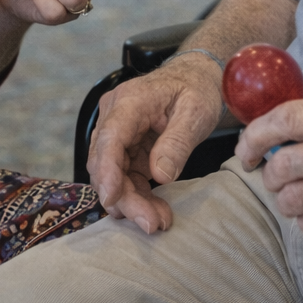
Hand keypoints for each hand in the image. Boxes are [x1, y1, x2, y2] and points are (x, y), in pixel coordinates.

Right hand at [87, 52, 224, 232]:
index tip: (113, 199)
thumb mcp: (196, 112)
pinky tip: (156, 211)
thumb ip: (177, 142)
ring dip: (131, 202)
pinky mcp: (125, 148)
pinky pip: (124, 177)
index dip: (107, 171)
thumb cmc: (196, 89)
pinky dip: (137, 197)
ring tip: (159, 221)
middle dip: (124, 197)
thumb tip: (160, 176)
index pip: (109, 138)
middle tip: (152, 224)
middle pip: (105, 162)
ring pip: (111, 175)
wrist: (195, 77)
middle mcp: (114, 116)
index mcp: (129, 101)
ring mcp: (117, 133)